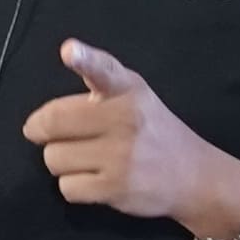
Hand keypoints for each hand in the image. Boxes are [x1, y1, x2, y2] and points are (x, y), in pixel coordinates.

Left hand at [23, 41, 239, 233]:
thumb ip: (97, 84)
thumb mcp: (134, 95)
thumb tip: (47, 103)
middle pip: (51, 124)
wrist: (194, 175)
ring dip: (63, 162)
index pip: (104, 71)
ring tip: (89, 159)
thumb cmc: (153, 130)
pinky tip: (97, 180)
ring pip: (53, 158)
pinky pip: (67, 187)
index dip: (84, 59)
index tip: (70, 51)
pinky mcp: (116, 189)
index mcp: (127, 90)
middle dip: (45, 133)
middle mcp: (125, 119)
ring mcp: (121, 156)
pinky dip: (75, 186)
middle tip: (62, 136)